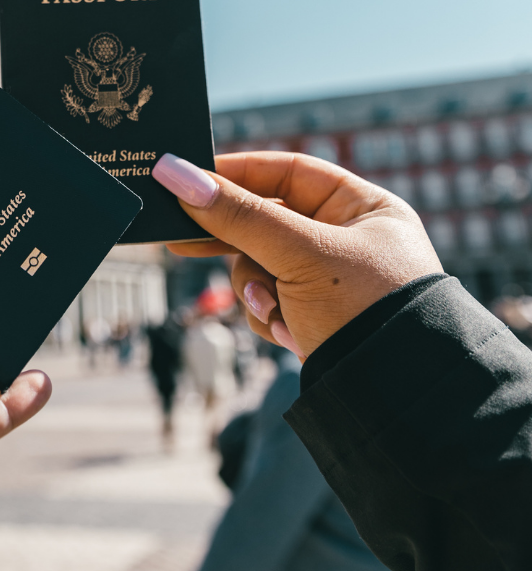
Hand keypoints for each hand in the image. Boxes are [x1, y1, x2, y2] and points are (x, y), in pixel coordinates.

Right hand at [152, 151, 441, 357]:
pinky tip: (289, 333)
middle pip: (266, 222)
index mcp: (362, 208)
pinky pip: (268, 301)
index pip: (288, 172)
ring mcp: (328, 281)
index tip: (188, 179)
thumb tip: (175, 173)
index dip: (238, 173)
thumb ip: (237, 215)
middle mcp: (346, 239)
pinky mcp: (313, 316)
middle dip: (234, 242)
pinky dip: (269, 316)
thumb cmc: (365, 309)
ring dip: (256, 289)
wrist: (395, 398)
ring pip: (258, 266)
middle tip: (180, 241)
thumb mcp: (299, 254)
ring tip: (274, 310)